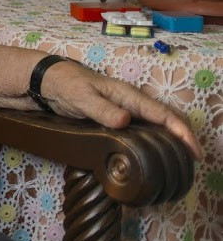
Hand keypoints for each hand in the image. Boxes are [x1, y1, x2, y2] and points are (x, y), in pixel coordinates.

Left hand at [41, 59, 203, 159]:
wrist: (48, 80)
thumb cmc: (66, 85)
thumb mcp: (82, 98)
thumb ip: (103, 110)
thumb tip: (126, 121)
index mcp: (128, 96)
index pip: (163, 114)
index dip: (181, 132)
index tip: (193, 150)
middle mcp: (132, 102)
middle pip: (167, 118)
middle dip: (183, 136)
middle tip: (193, 159)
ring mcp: (125, 109)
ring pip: (157, 123)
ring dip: (172, 138)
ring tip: (180, 160)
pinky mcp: (117, 116)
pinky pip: (144, 127)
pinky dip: (156, 138)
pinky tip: (156, 152)